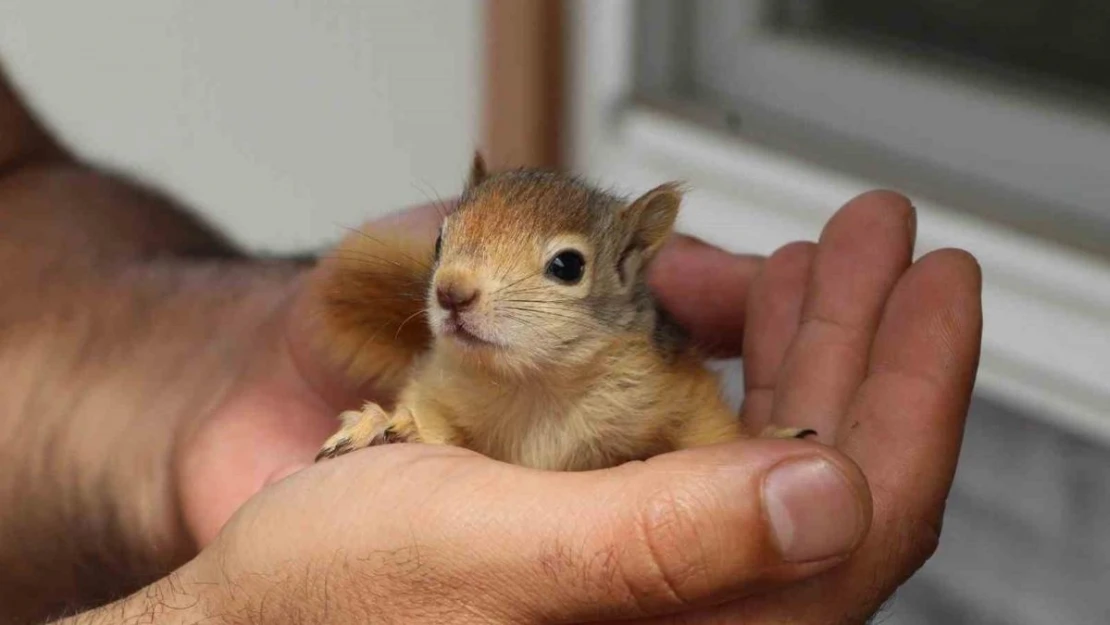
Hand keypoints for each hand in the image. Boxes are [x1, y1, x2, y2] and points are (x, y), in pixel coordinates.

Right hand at [176, 190, 980, 622]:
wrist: (256, 608)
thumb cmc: (335, 599)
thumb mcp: (493, 557)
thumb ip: (666, 542)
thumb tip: (834, 500)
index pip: (860, 523)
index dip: (914, 397)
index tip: (936, 288)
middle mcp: (690, 615)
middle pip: (830, 470)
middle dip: (864, 342)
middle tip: (885, 241)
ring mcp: (656, 574)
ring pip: (775, 449)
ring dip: (803, 343)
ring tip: (824, 258)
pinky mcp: (615, 534)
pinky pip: (710, 443)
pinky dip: (734, 366)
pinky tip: (736, 309)